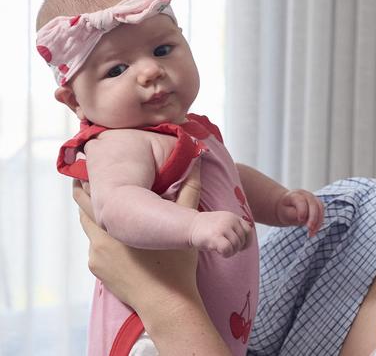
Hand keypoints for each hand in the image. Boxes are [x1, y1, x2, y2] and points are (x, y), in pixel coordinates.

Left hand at [73, 164, 202, 313]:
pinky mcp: (99, 271)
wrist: (167, 304)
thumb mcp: (184, 225)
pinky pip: (95, 246)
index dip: (92, 178)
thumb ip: (189, 192)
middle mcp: (102, 240)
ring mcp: (97, 257)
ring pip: (89, 228)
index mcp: (119, 225)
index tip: (92, 164)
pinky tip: (110, 230)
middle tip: (86, 175)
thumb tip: (197, 164)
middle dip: (86, 192)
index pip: (95, 194)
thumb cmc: (177, 265)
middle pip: (84, 208)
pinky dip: (100, 235)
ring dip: (92, 214)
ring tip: (98, 200)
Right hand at [189, 211, 251, 255]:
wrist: (190, 226)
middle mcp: (230, 220)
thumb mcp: (224, 223)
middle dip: (236, 248)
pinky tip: (219, 252)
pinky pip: (228, 249)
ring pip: (236, 245)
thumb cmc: (208, 228)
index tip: (240, 247)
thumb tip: (247, 243)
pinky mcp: (215, 236)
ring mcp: (223, 227)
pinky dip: (226, 254)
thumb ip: (236, 228)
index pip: (248, 231)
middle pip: (242, 240)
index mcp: (233, 217)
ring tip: (221, 250)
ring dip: (230, 252)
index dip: (246, 241)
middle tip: (226, 249)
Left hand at [276, 189, 324, 236]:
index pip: (301, 200)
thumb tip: (305, 219)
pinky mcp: (317, 205)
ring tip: (312, 233)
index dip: (302, 210)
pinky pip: (321, 213)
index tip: (300, 220)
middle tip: (310, 228)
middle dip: (313, 217)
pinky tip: (314, 231)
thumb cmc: (285, 210)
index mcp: (294, 195)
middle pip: (313, 204)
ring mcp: (313, 198)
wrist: (286, 206)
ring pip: (320, 208)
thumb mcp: (285, 213)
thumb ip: (293, 214)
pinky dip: (319, 223)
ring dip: (318, 222)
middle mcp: (305, 195)